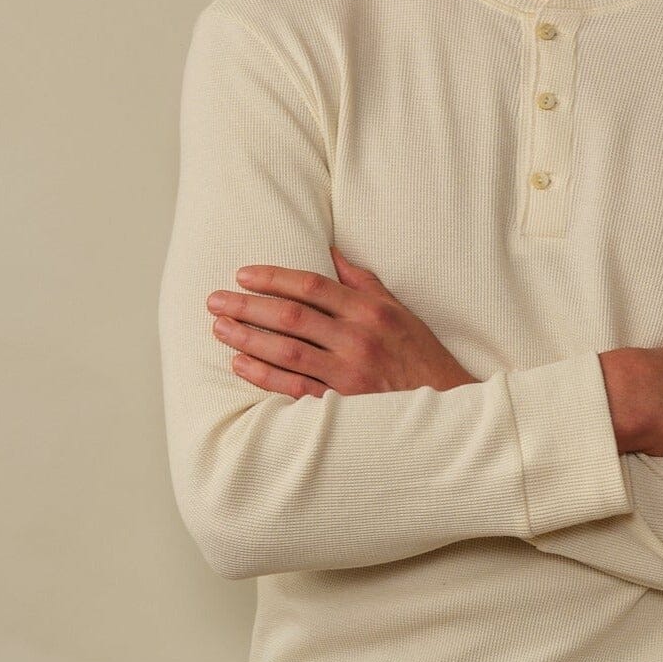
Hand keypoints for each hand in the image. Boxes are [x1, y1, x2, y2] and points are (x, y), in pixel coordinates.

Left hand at [206, 248, 478, 399]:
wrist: (447, 410)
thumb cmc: (420, 356)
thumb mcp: (399, 311)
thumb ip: (363, 283)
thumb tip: (332, 252)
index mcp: (371, 311)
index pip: (312, 286)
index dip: (273, 278)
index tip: (243, 275)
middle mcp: (358, 339)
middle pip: (291, 316)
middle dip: (248, 306)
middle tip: (215, 300)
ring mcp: (349, 374)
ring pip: (287, 351)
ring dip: (247, 338)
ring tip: (219, 329)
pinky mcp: (342, 405)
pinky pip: (294, 388)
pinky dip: (264, 375)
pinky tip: (240, 364)